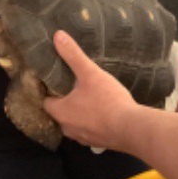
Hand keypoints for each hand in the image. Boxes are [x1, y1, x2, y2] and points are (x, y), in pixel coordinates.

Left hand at [43, 31, 137, 150]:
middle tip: (72, 85)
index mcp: (60, 112)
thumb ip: (73, 55)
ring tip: (87, 96)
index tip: (55, 79)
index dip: (49, 89)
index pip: (46, 101)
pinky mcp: (98, 142)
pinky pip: (89, 129)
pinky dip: (92, 121)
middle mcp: (67, 128)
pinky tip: (102, 111)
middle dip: (64, 100)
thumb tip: (57, 36)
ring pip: (74, 122)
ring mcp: (82, 138)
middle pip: (59, 112)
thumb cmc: (107, 100)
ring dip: (78, 112)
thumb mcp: (90, 73)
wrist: (132, 128)